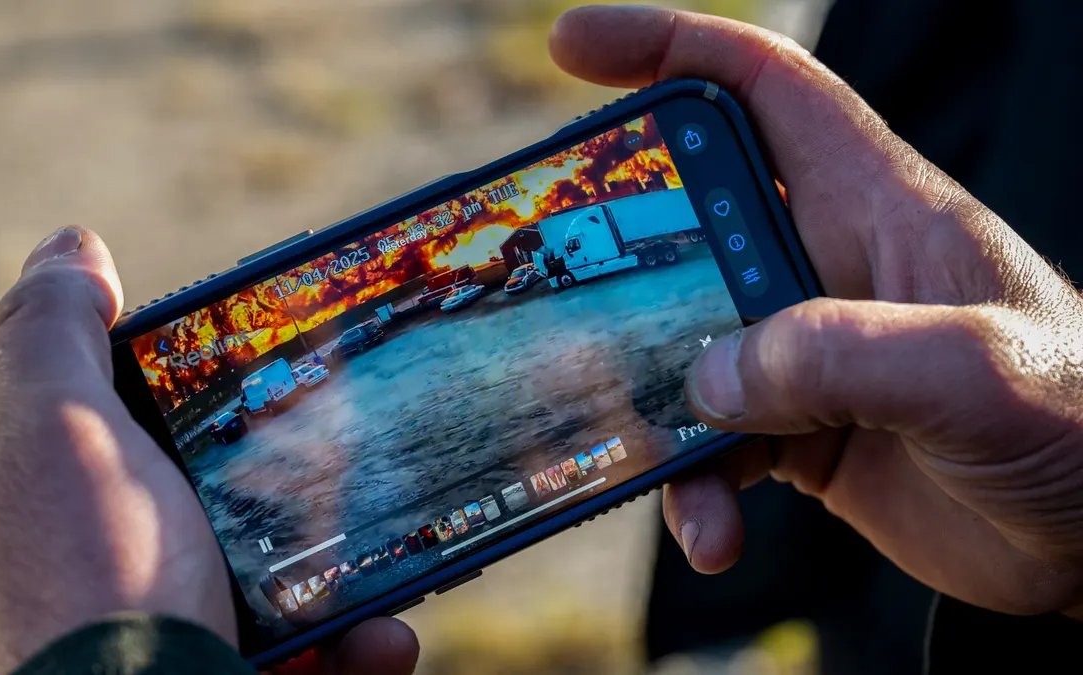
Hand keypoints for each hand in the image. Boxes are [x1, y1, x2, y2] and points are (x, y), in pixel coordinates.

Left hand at [0, 227, 419, 673]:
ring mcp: (192, 627)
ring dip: (368, 562)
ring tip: (411, 557)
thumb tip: (71, 244)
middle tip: (381, 452)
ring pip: (304, 574)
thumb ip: (57, 337)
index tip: (305, 355)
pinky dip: (366, 644)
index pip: (167, 412)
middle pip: (252, 491)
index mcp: (86, 494)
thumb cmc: (94, 583)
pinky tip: (383, 638)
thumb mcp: (59, 436)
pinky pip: (327, 653)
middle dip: (324, 475)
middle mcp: (135, 563)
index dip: (234, 381)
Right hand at [551, 6, 1082, 616]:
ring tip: (650, 462)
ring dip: (648, 409)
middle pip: (688, 222)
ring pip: (682, 350)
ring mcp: (806, 353)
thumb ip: (844, 353)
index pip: (762, 90)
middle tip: (550, 284)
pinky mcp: (799, 431)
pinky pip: (711, 445)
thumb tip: (712, 378)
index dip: (669, 50)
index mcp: (873, 207)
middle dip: (613, 250)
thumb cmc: (1079, 425)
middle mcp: (824, 267)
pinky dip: (695, 490)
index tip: (575, 47)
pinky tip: (713, 533)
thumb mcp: (978, 369)